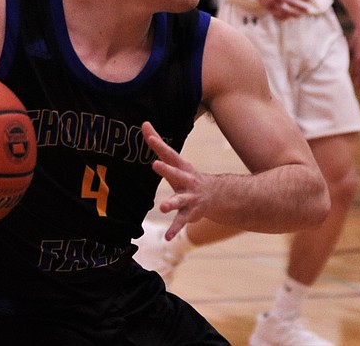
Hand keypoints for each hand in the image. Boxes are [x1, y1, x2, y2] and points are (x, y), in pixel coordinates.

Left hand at [143, 121, 206, 239]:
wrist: (216, 194)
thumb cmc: (186, 174)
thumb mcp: (173, 159)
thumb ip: (157, 142)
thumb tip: (143, 122)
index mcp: (181, 166)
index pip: (168, 153)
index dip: (159, 144)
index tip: (148, 136)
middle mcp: (186, 180)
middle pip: (175, 173)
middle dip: (166, 169)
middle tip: (155, 164)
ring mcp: (189, 197)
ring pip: (179, 200)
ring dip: (171, 202)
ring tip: (161, 206)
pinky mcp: (189, 213)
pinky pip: (180, 221)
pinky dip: (174, 229)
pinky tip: (167, 238)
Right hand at [254, 0, 312, 19]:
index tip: (309, 0)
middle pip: (290, 2)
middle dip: (299, 7)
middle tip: (307, 10)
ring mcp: (272, 1)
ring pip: (283, 10)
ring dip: (292, 14)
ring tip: (299, 16)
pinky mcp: (267, 6)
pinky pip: (276, 14)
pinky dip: (282, 17)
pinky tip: (288, 18)